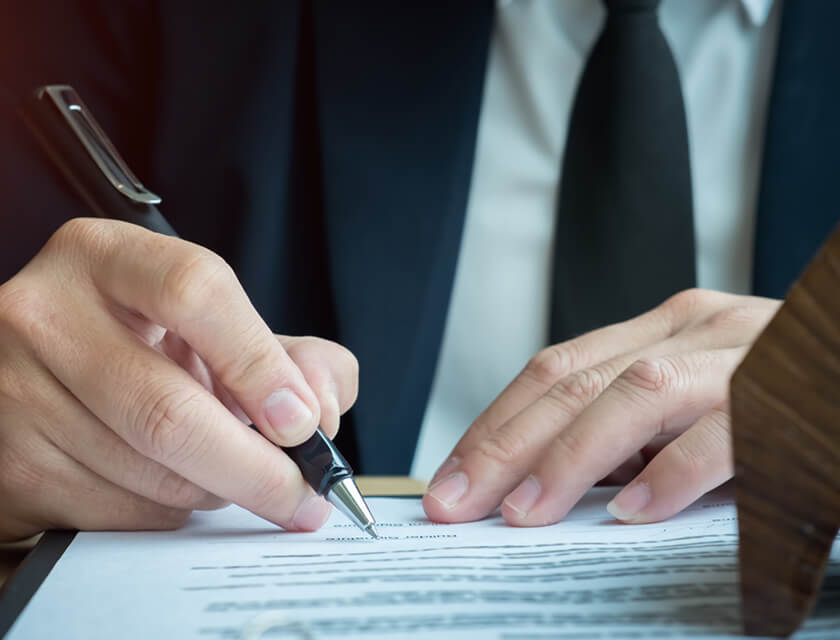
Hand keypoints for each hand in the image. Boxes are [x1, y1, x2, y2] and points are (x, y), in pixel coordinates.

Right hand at [0, 219, 357, 540]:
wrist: (47, 379)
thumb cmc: (145, 346)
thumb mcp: (217, 328)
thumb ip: (291, 355)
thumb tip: (319, 409)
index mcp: (107, 257)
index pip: (194, 292)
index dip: (259, 364)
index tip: (301, 421)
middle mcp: (47, 314)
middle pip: (169, 410)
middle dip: (256, 469)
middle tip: (302, 495)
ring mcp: (16, 391)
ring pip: (150, 474)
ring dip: (215, 491)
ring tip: (229, 474)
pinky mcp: (9, 462)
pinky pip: (117, 513)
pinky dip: (170, 513)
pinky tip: (176, 485)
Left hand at [422, 289, 778, 525]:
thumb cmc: (782, 401)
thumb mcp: (695, 401)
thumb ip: (631, 428)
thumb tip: (541, 481)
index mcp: (664, 329)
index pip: (557, 369)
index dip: (496, 422)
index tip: (452, 475)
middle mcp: (696, 330)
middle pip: (575, 381)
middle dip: (505, 444)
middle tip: (456, 500)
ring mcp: (744, 358)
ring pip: (636, 393)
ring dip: (569, 457)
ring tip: (524, 512)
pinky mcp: (791, 400)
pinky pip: (725, 433)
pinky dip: (674, 473)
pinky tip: (634, 512)